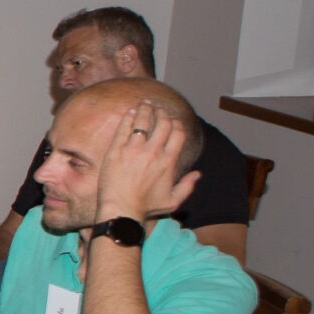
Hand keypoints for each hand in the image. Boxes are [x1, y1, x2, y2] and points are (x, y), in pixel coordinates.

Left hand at [95, 101, 194, 225]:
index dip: (177, 123)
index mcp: (168, 161)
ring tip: (145, 104)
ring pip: (142, 122)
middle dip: (162, 113)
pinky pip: (123, 128)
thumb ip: (188, 186)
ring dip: (146, 109)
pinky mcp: (115, 151)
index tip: (173, 120)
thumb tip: (198, 174)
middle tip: (158, 108)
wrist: (121, 209)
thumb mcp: (173, 201)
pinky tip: (130, 111)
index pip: (177, 133)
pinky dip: (129, 117)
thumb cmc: (146, 207)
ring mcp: (133, 150)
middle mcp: (152, 152)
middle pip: (162, 123)